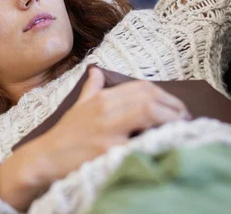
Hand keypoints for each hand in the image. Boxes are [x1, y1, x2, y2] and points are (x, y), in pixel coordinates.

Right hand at [0, 67, 189, 210]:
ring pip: (148, 112)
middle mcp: (106, 109)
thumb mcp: (79, 107)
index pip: (143, 88)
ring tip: (180, 131)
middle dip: (174, 108)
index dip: (167, 97)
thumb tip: (96, 71)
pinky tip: (165, 147)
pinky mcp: (108, 151)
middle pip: (150, 97)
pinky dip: (156, 143)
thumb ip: (92, 89)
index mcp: (103, 98)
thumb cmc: (66, 135)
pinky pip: (140, 143)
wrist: (45, 158)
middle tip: (185, 121)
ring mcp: (107, 129)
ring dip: (170, 121)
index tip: (177, 109)